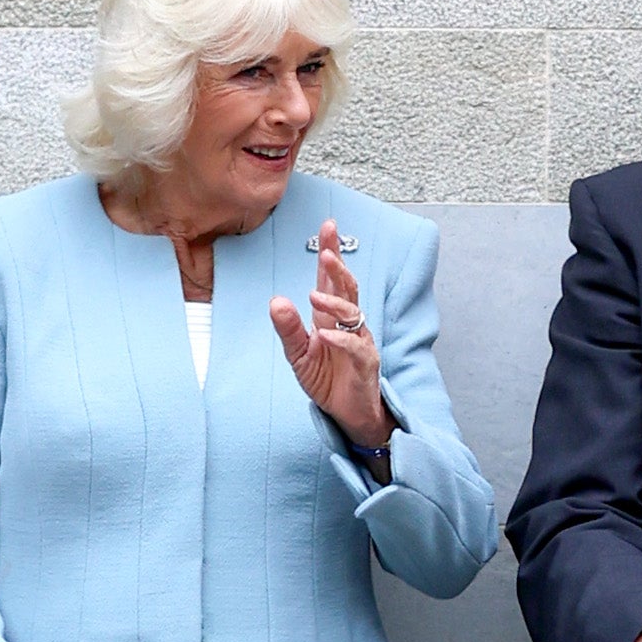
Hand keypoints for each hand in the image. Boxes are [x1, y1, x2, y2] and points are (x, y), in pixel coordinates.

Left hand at [270, 219, 393, 457]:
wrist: (348, 414)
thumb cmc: (327, 380)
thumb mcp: (299, 354)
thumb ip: (289, 328)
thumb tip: (276, 300)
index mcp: (331, 317)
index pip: (331, 280)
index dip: (331, 252)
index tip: (328, 227)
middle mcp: (348, 324)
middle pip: (348, 287)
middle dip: (338, 268)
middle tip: (326, 253)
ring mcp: (360, 341)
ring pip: (353, 312)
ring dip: (334, 302)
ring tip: (314, 295)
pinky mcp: (365, 363)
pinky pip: (356, 346)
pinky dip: (340, 339)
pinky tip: (324, 335)